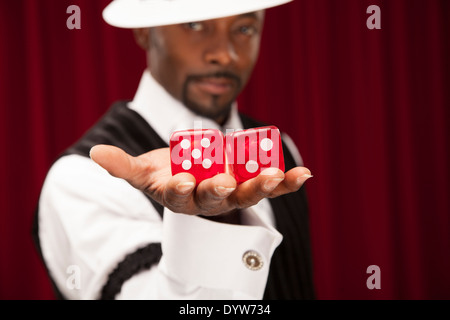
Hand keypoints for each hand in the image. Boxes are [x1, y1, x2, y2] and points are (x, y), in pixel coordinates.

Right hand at [90, 145, 312, 216]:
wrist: (193, 175)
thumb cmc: (166, 174)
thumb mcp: (144, 172)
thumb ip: (122, 165)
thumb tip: (94, 155)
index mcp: (181, 197)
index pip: (179, 197)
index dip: (180, 190)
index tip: (182, 183)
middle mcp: (208, 201)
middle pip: (216, 200)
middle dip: (221, 191)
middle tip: (226, 183)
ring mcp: (233, 194)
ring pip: (248, 194)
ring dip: (263, 186)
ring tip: (275, 176)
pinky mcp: (252, 184)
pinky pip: (271, 186)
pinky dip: (287, 182)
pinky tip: (303, 175)